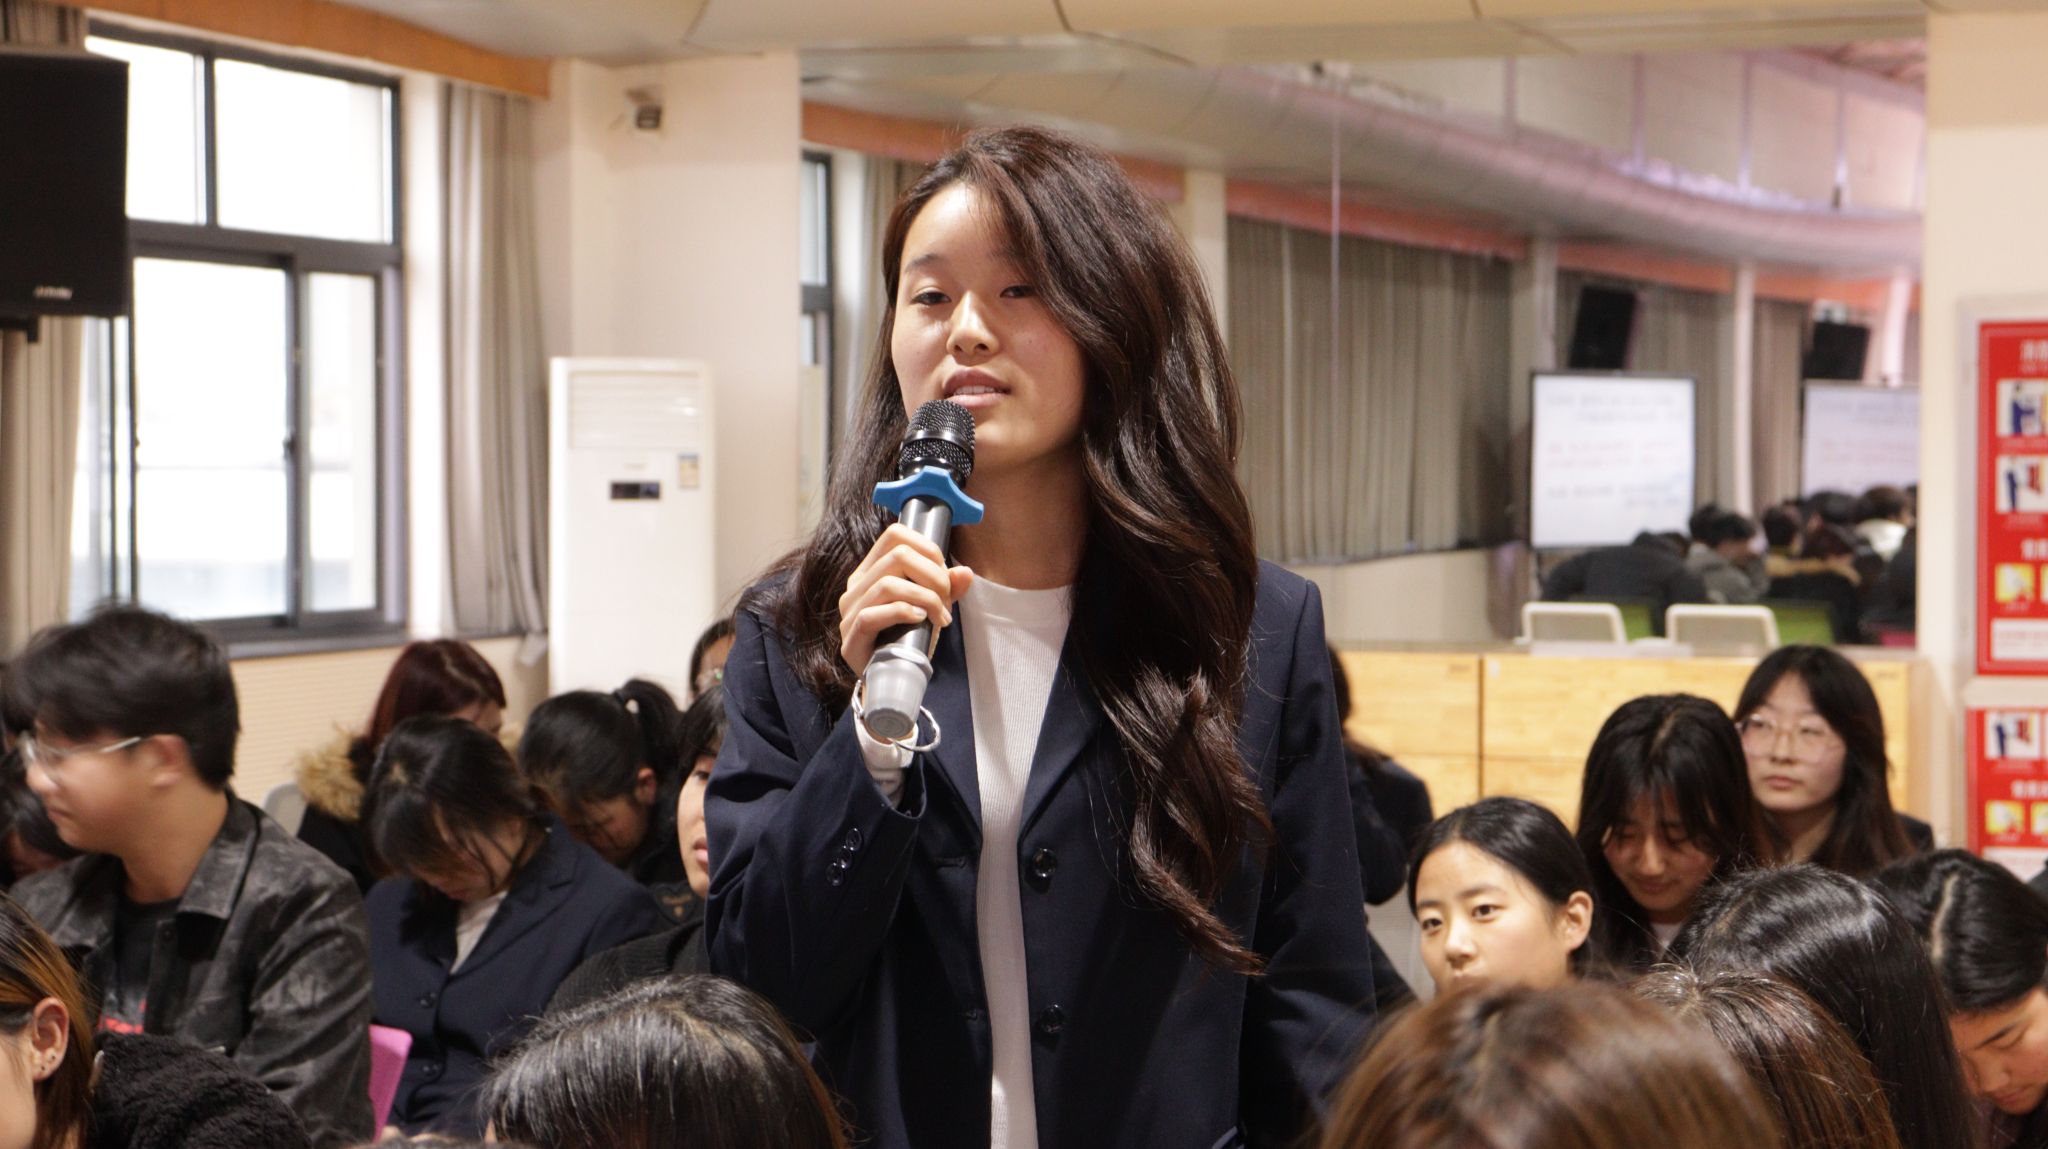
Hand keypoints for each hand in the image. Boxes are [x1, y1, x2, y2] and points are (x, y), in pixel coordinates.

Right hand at [838, 523, 973, 675]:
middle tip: (946, 602)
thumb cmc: (907, 638)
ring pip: (887, 585)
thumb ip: (946, 588)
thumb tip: (965, 572)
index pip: (895, 535)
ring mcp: (849, 612)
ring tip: (941, 618)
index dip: (928, 549)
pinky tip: (920, 620)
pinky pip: (872, 615)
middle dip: (934, 577)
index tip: (945, 575)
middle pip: (898, 556)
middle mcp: (856, 586)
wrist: (890, 679)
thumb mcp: (930, 607)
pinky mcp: (851, 638)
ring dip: (925, 598)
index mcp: (870, 571)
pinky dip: (902, 613)